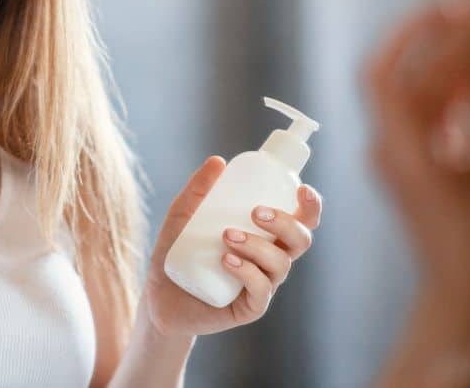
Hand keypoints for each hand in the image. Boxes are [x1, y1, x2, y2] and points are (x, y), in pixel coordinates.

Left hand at [143, 156, 322, 336]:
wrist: (158, 294)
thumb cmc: (178, 251)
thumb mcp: (182, 215)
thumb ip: (198, 189)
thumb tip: (218, 161)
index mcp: (264, 235)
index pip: (300, 220)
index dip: (310, 205)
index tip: (300, 188)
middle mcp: (269, 258)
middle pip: (300, 240)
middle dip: (285, 223)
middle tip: (254, 212)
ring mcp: (262, 284)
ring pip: (280, 263)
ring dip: (257, 245)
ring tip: (227, 235)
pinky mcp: (249, 307)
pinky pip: (261, 290)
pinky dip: (248, 272)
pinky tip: (227, 261)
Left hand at [361, 0, 469, 279]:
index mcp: (401, 153)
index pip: (386, 77)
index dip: (412, 34)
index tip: (449, 5)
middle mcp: (392, 153)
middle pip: (405, 80)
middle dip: (437, 42)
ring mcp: (403, 162)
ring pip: (420, 98)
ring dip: (450, 64)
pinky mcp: (422, 172)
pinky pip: (433, 119)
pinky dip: (458, 93)